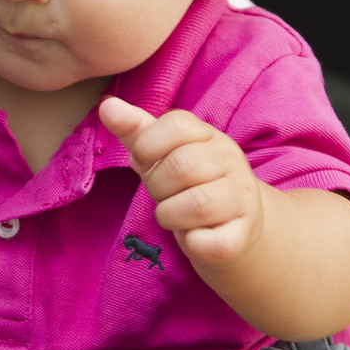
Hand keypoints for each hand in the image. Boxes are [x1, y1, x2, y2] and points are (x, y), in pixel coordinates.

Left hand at [98, 98, 263, 266]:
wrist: (235, 227)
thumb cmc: (190, 186)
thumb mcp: (163, 155)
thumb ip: (136, 131)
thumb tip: (107, 106)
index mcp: (209, 136)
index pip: (176, 124)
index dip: (147, 146)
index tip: (143, 163)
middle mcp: (231, 161)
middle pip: (181, 165)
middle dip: (157, 186)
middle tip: (163, 195)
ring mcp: (241, 198)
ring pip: (196, 204)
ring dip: (171, 216)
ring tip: (177, 216)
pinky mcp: (242, 235)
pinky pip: (209, 242)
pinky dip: (193, 244)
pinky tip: (195, 237)